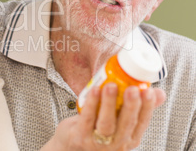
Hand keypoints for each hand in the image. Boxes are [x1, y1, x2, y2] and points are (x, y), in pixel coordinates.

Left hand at [41, 83, 165, 149]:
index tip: (149, 91)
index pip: (142, 123)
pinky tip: (95, 90)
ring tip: (112, 86)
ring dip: (110, 103)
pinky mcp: (80, 136)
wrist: (70, 145)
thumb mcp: (120, 122)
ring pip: (106, 123)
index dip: (147, 107)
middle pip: (126, 124)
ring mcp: (97, 141)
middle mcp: (116, 143)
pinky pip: (87, 118)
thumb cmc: (97, 130)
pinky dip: (92, 103)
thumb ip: (138, 108)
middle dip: (131, 106)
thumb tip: (159, 93)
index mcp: (129, 138)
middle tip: (134, 88)